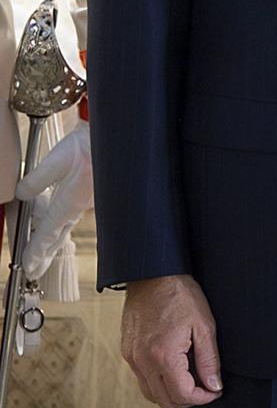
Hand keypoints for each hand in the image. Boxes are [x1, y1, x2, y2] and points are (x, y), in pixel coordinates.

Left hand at [16, 126, 92, 278]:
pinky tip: (56, 222)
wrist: (123, 136)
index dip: (36, 252)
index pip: (49, 233)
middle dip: (45, 254)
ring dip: (52, 239)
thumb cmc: (94, 143)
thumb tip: (22, 193)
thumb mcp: (59, 158)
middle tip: (34, 272)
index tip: (28, 267)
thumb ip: (37, 178)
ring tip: (40, 253)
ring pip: (64, 224)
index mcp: (72, 201)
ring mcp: (89, 200)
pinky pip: (72, 213)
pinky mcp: (93, 193)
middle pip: (58, 236)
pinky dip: (60, 222)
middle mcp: (81, 205)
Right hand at [120, 274, 222, 407]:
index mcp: (163, 356)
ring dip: (171, 393)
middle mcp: (142, 362)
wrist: (153, 276)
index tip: (215, 391)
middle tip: (206, 387)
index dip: (202, 398)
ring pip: (150, 394)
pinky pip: (141, 379)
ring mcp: (131, 358)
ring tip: (191, 378)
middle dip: (188, 399)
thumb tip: (214, 386)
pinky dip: (158, 382)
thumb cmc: (181, 296)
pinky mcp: (127, 352)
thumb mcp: (205, 326)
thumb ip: (209, 361)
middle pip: (164, 400)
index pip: (182, 395)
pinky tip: (174, 368)